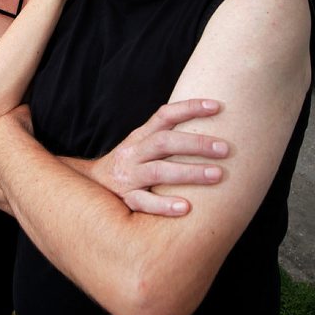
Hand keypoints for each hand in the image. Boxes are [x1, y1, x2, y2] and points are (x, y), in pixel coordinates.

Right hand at [90, 99, 228, 215]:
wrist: (88, 186)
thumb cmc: (129, 165)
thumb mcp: (142, 145)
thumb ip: (168, 137)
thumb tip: (210, 127)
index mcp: (141, 136)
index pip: (165, 115)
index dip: (190, 108)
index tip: (217, 107)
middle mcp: (134, 152)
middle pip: (165, 142)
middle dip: (197, 143)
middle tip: (226, 148)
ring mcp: (128, 176)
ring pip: (158, 171)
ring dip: (189, 172)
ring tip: (217, 175)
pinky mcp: (125, 199)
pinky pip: (144, 202)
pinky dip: (164, 205)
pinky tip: (186, 208)